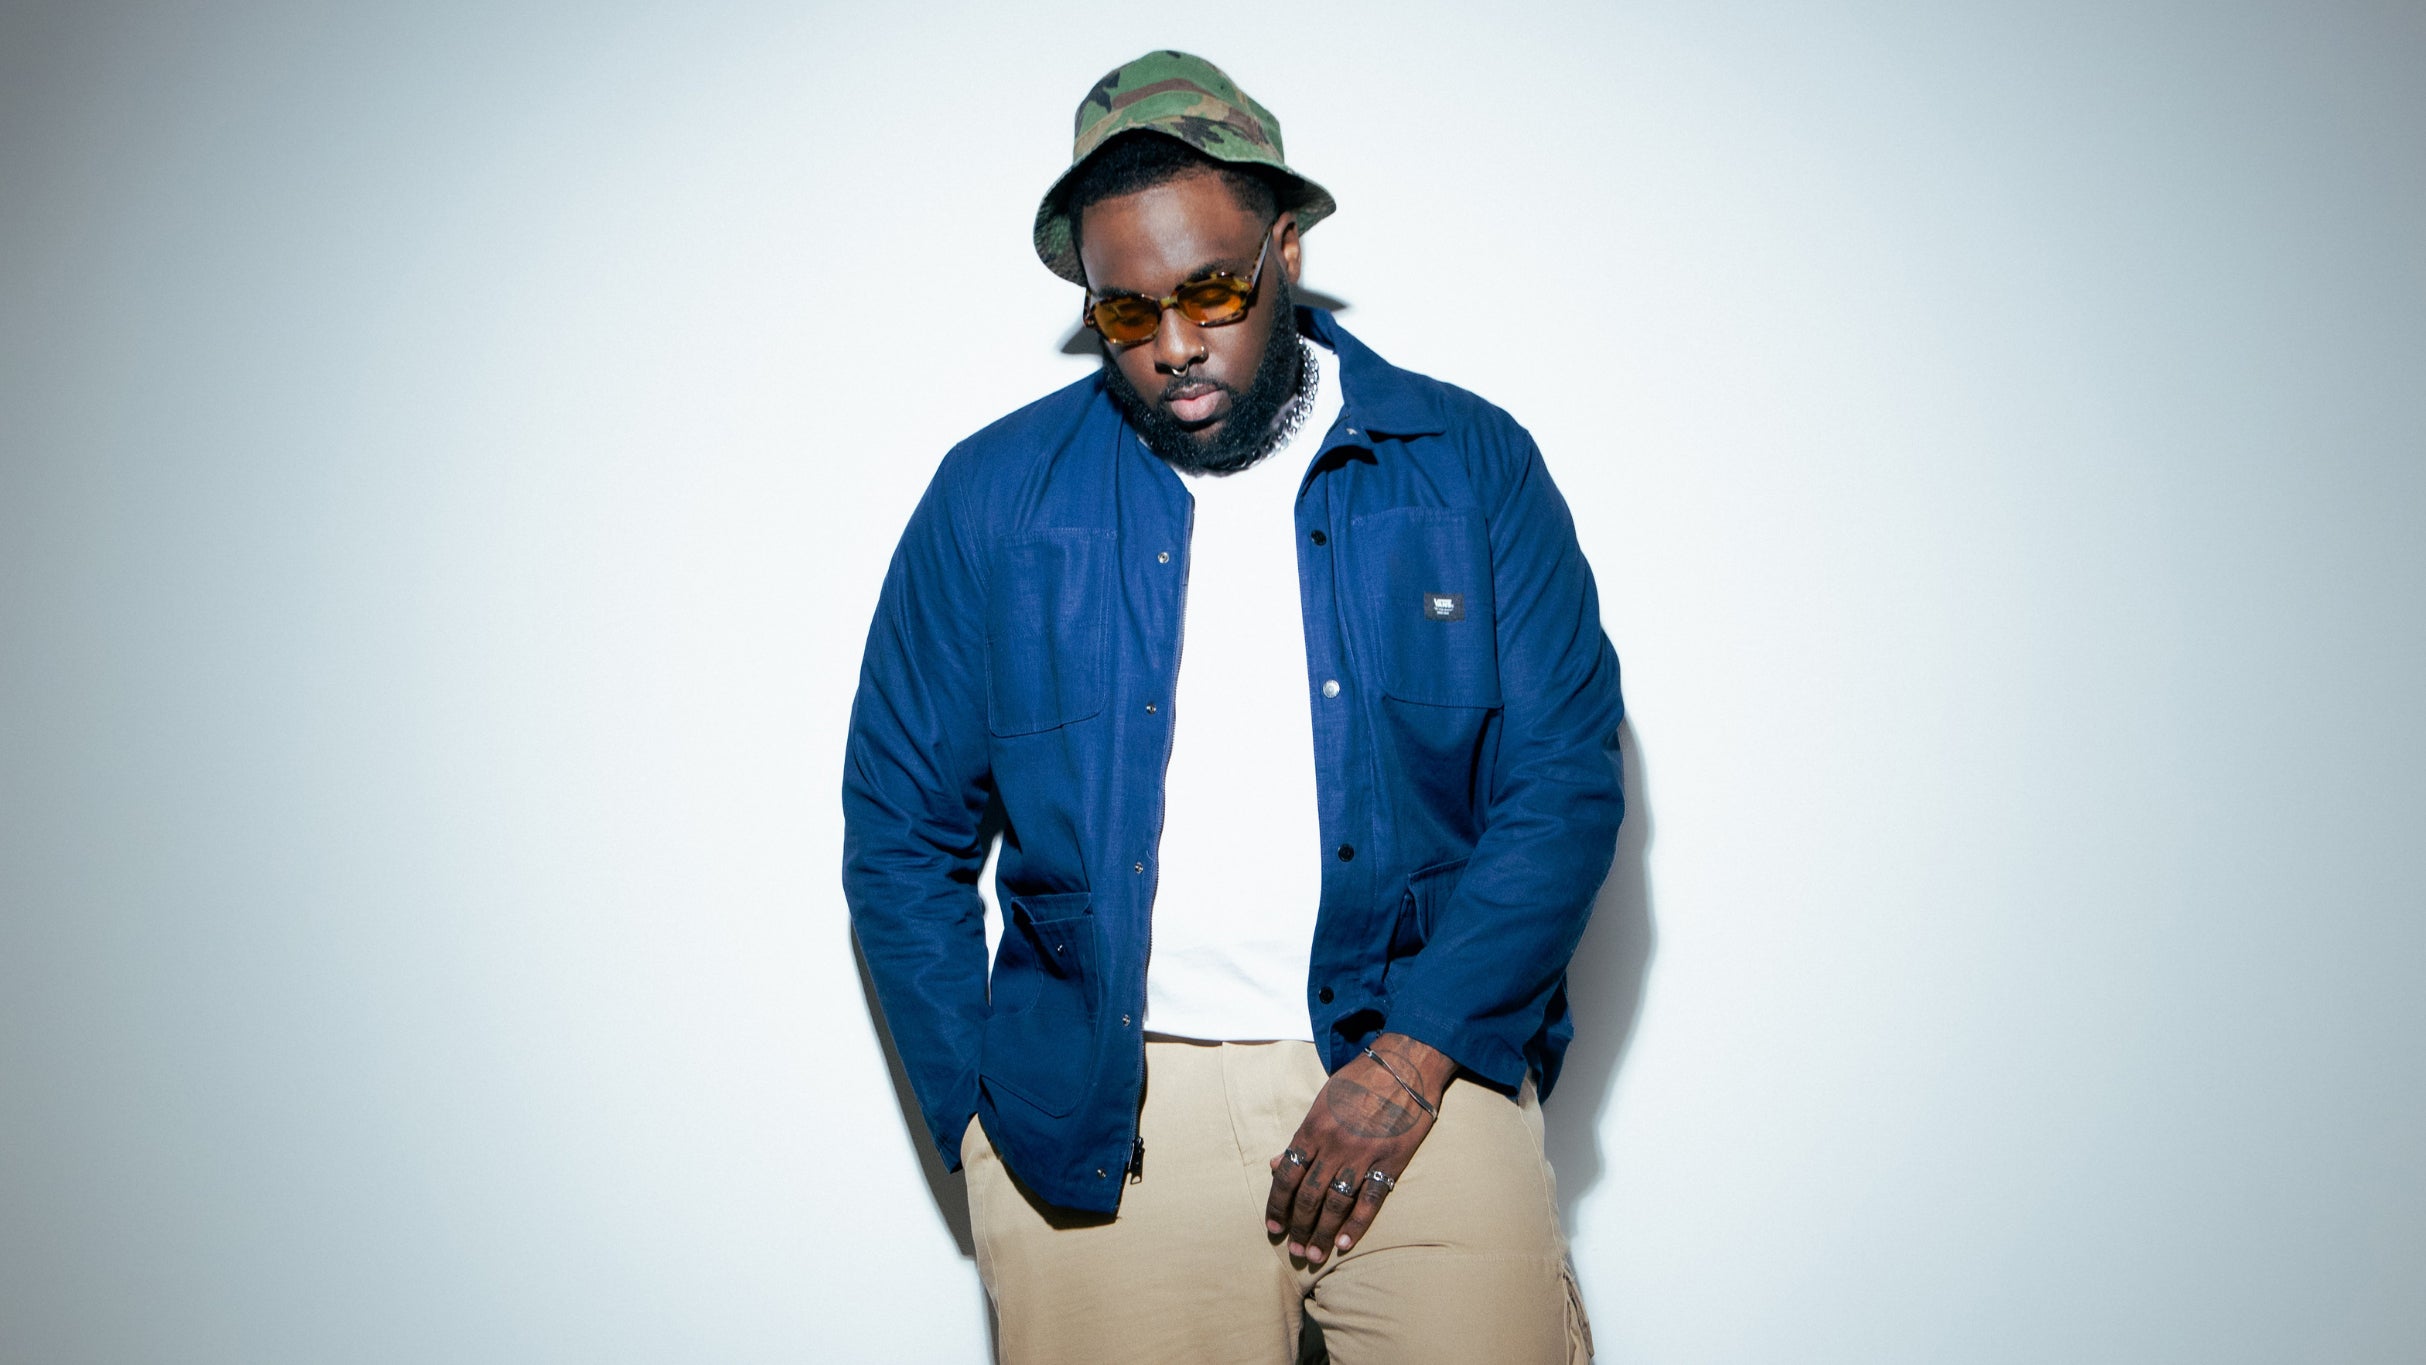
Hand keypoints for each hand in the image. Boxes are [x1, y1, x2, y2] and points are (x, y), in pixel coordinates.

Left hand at [1264, 1033, 1455, 1263]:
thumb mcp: (1322, 1101)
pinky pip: (1370, 1200)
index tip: (1272, 1227)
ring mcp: (1363, 1154)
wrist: (1405, 1065)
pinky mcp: (1390, 1161)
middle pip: (1309, 1195)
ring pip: (1336, 1203)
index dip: (1277, 1205)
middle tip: (1294, 1251)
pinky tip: (1344, 1244)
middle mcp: (1334, 1144)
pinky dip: (1356, 1225)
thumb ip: (1301, 1136)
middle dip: (1298, 1227)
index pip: (1287, 1176)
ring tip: (1314, 1255)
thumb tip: (1277, 1165)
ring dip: (1323, 1233)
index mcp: (1313, 1128)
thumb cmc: (1359, 1081)